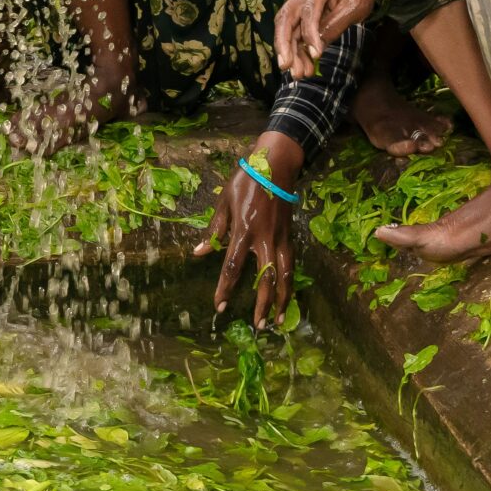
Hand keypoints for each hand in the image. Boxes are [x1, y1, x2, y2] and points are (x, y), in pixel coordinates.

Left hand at [195, 130, 303, 328]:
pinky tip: (287, 298)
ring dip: (282, 301)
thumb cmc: (246, 180)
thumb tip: (199, 253)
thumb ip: (215, 230)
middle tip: (258, 326)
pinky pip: (290, 266)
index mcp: (244, 230)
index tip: (219, 307)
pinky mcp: (290, 236)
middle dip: (262, 305)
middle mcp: (265, 239)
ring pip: (284, 277)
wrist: (277, 164)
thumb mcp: (224, 201)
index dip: (224, 288)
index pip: (232, 266)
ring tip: (278, 322)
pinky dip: (289, 284)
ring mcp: (281, 239)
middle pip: (265, 280)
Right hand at [275, 0, 378, 78]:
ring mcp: (298, 2)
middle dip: (284, 45)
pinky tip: (301, 65)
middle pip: (286, 18)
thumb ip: (335, 25)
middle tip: (287, 67)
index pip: (308, 11)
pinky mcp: (300, 13)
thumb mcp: (354, 7)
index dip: (309, 34)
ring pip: (286, 28)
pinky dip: (296, 50)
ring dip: (289, 51)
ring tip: (298, 73)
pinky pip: (294, 32)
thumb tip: (315, 49)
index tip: (315, 55)